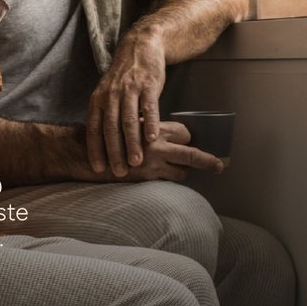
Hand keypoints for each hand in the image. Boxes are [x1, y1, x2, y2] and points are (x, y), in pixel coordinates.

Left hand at [86, 27, 166, 175]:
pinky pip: (148, 107)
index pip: (94, 127)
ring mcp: (130, 89)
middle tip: (119, 172)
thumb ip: (104, 114)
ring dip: (132, 143)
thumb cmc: (123, 77)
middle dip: (114, 152)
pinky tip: (152, 139)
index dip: (95, 149)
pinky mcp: (148, 85)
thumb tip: (101, 144)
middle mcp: (111, 94)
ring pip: (129, 120)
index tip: (98, 168)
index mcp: (98, 98)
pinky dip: (150, 123)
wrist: (140, 47)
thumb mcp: (107, 93)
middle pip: (110, 127)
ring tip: (136, 162)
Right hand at [108, 121, 223, 180]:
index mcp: (153, 127)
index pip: (184, 133)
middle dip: (207, 161)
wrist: (87, 153)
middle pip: (191, 155)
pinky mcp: (145, 178)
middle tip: (219, 167)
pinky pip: (167, 181)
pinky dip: (170, 179)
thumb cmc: (108, 134)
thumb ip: (149, 128)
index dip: (187, 138)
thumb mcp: (130, 123)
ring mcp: (152, 164)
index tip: (189, 141)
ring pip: (181, 172)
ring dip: (183, 172)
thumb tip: (167, 135)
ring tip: (181, 171)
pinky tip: (166, 177)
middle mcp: (156, 145)